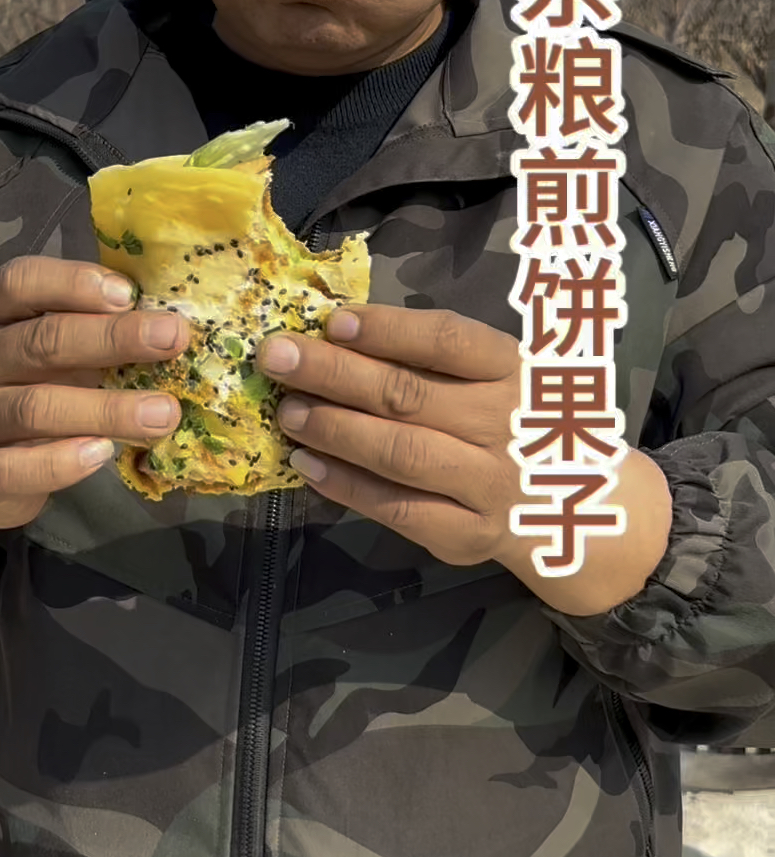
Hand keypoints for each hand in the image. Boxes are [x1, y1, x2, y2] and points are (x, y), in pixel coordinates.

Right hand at [0, 257, 187, 528]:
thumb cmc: (21, 388)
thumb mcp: (42, 349)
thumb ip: (87, 330)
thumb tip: (167, 324)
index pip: (19, 282)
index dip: (74, 283)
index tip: (129, 294)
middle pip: (41, 341)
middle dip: (114, 338)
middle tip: (172, 338)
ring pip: (35, 408)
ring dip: (107, 410)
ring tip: (164, 414)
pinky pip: (13, 468)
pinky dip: (62, 462)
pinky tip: (104, 454)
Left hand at [258, 305, 521, 565]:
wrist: (579, 506)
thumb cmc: (522, 421)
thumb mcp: (503, 376)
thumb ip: (438, 358)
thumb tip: (340, 333)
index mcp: (517, 371)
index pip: (450, 342)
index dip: (389, 330)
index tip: (335, 320)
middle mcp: (508, 426)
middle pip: (410, 395)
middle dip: (334, 373)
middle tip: (276, 357)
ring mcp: (491, 485)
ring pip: (401, 454)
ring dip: (335, 430)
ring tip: (288, 411)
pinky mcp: (470, 535)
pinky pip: (398, 509)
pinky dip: (348, 486)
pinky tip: (308, 464)